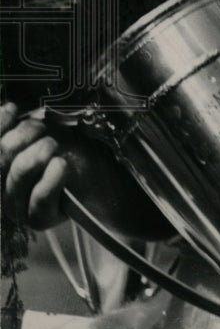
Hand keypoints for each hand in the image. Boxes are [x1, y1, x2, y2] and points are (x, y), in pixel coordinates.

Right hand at [1, 102, 67, 228]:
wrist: (101, 181)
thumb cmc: (72, 153)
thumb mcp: (49, 132)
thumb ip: (25, 124)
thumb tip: (9, 108)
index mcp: (0, 165)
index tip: (14, 109)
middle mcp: (1, 187)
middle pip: (3, 154)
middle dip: (26, 134)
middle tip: (45, 129)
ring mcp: (17, 206)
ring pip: (19, 173)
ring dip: (40, 153)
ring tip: (55, 147)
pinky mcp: (37, 219)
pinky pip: (39, 198)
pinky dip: (52, 178)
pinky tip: (61, 166)